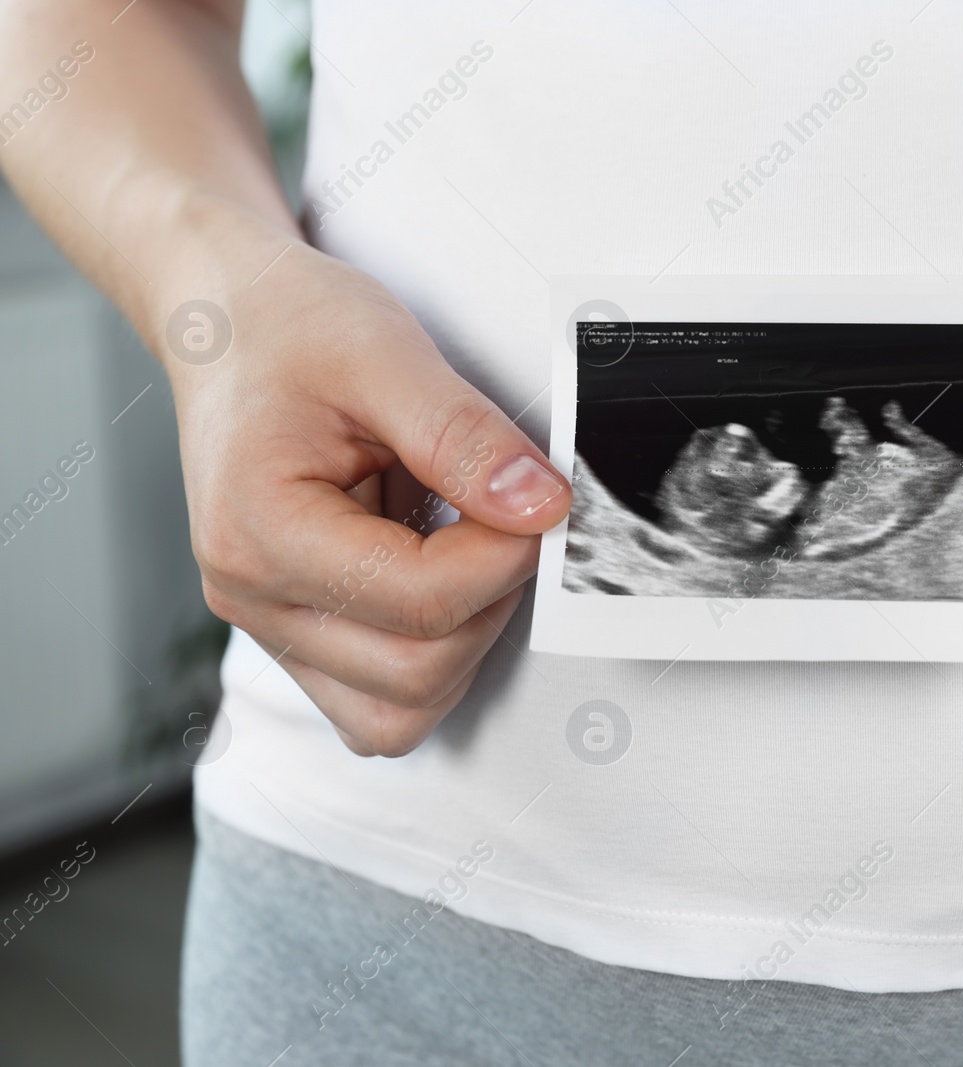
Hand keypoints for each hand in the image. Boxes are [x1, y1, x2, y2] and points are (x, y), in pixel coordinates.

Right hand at [163, 229, 568, 756]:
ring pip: (398, 712)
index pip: (422, 602)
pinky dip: (431, 660)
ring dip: (464, 643)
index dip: (505, 556)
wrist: (225, 321)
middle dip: (491, 601)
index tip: (537, 500)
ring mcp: (271, 622)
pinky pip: (378, 702)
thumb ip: (466, 438)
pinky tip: (440, 581)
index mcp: (258, 531)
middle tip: (504, 519)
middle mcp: (252, 595)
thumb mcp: (385, 353)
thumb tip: (539, 508)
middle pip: (416, 674)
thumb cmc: (285, 328)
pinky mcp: (298, 630)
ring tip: (466, 550)